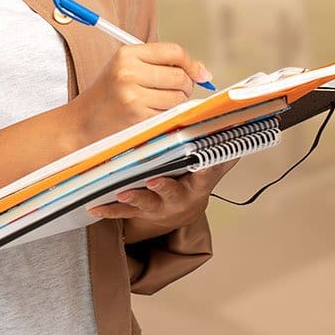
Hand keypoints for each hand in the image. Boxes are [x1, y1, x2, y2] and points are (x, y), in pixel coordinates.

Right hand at [65, 42, 212, 145]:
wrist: (82, 123)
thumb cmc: (109, 96)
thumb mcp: (127, 69)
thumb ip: (161, 64)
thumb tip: (202, 71)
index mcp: (127, 54)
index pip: (173, 51)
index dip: (191, 63)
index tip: (200, 74)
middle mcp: (129, 72)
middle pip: (180, 75)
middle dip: (185, 86)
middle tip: (174, 92)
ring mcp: (133, 95)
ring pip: (178, 96)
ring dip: (177, 103)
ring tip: (158, 104)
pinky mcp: (137, 116)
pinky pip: (170, 113)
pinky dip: (168, 115)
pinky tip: (153, 115)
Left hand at [86, 158, 239, 234]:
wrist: (182, 210)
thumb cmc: (194, 180)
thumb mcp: (211, 167)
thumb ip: (222, 148)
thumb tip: (239, 122)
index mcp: (199, 184)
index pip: (206, 175)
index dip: (207, 170)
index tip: (204, 164)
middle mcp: (179, 197)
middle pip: (174, 192)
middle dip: (165, 187)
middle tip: (155, 179)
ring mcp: (159, 206)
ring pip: (147, 203)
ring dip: (136, 198)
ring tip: (123, 192)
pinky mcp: (140, 211)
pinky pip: (123, 212)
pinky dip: (109, 209)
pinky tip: (94, 206)